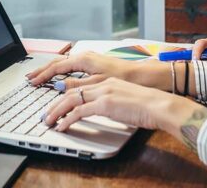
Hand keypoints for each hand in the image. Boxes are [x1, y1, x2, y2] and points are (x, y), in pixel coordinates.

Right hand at [26, 52, 137, 89]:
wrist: (141, 74)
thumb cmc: (122, 77)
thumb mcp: (97, 83)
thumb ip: (77, 84)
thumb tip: (59, 86)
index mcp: (83, 59)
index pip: (57, 67)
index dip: (43, 75)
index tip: (33, 82)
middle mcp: (84, 56)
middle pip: (57, 63)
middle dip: (42, 70)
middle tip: (30, 78)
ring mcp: (88, 58)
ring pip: (63, 63)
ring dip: (50, 70)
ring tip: (40, 76)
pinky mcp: (93, 62)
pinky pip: (70, 64)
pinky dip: (60, 70)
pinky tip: (59, 75)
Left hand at [41, 78, 206, 152]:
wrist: (160, 105)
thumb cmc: (149, 105)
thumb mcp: (125, 99)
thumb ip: (111, 100)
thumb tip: (103, 108)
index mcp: (107, 81)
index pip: (80, 87)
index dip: (65, 94)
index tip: (56, 103)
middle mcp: (102, 83)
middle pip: (70, 91)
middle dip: (54, 103)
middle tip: (46, 114)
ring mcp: (103, 92)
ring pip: (70, 99)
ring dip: (56, 111)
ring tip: (48, 121)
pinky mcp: (104, 104)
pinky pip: (78, 111)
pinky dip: (67, 119)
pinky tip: (62, 126)